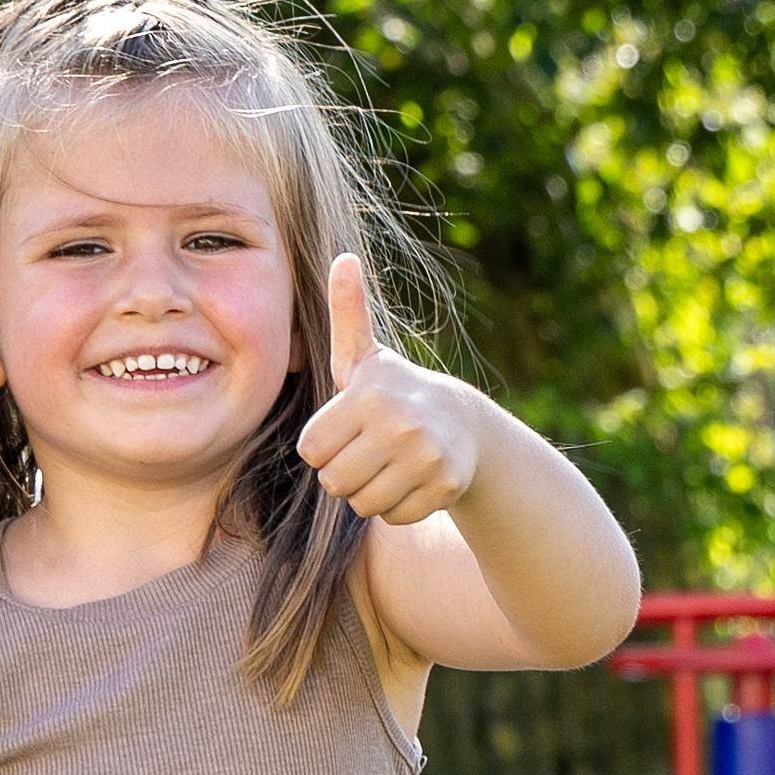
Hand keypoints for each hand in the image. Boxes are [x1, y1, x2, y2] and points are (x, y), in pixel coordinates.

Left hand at [292, 254, 484, 526]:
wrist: (463, 425)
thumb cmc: (394, 393)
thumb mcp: (364, 357)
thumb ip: (346, 313)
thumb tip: (344, 258)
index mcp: (369, 393)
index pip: (310, 450)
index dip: (324, 444)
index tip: (348, 427)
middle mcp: (399, 423)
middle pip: (333, 482)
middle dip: (344, 473)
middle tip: (370, 450)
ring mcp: (426, 456)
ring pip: (363, 505)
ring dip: (370, 492)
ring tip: (391, 464)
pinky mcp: (446, 486)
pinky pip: (394, 516)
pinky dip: (399, 506)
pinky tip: (413, 480)